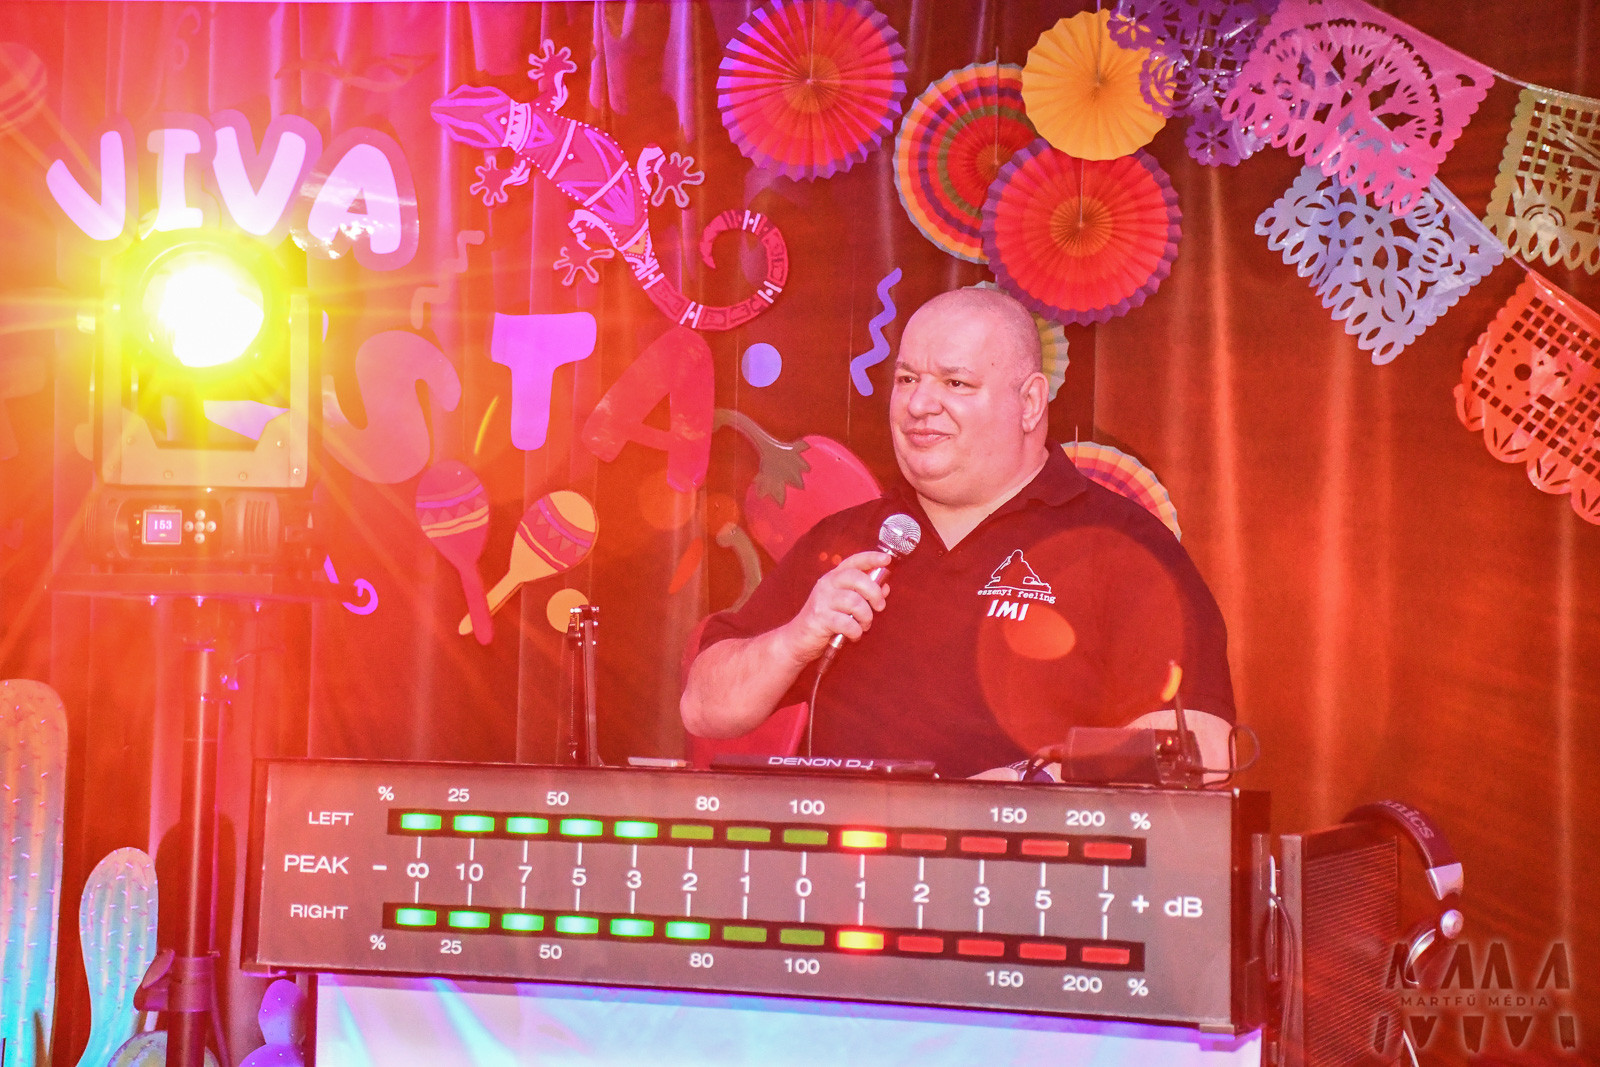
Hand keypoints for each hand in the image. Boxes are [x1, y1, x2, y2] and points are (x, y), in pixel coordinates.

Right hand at [779, 550, 892, 664]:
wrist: (798, 639)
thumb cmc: (825, 620)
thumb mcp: (844, 604)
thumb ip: (863, 594)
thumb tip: (885, 587)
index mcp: (834, 578)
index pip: (853, 561)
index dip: (871, 558)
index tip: (886, 559)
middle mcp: (827, 585)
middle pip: (856, 578)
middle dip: (874, 593)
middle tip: (879, 607)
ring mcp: (822, 600)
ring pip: (854, 602)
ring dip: (866, 617)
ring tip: (864, 626)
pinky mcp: (820, 618)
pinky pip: (847, 623)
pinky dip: (856, 632)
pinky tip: (854, 635)